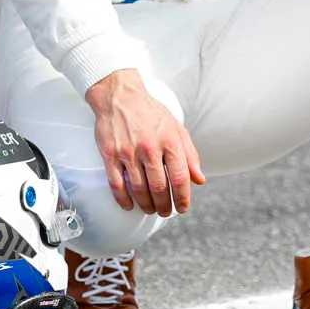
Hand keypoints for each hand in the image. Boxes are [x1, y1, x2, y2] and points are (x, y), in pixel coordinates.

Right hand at [84, 70, 206, 216]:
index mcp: (169, 141)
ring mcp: (128, 152)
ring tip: (150, 210)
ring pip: (139, 189)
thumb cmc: (150, 112)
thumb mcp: (176, 128)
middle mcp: (149, 147)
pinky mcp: (110, 154)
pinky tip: (129, 205)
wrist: (119, 96)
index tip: (182, 207)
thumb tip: (199, 180)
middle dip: (164, 205)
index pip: (180, 178)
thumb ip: (190, 154)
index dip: (183, 197)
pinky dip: (123, 199)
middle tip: (165, 212)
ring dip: (146, 205)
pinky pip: (117, 184)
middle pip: (159, 188)